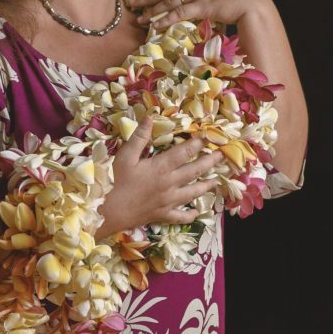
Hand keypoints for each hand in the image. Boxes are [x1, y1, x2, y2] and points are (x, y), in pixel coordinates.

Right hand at [95, 115, 221, 239]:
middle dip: (210, 162)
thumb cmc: (115, 181)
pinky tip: (196, 212)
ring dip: (206, 186)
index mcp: (161, 167)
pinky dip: (190, 214)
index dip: (198, 143)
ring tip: (217, 181)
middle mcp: (170, 183)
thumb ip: (140, 137)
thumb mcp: (125, 156)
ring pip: (193, 193)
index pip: (185, 152)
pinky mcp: (164, 215)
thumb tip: (151, 116)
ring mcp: (169, 201)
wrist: (109, 211)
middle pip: (195, 171)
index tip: (209, 137)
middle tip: (222, 156)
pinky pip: (181, 216)